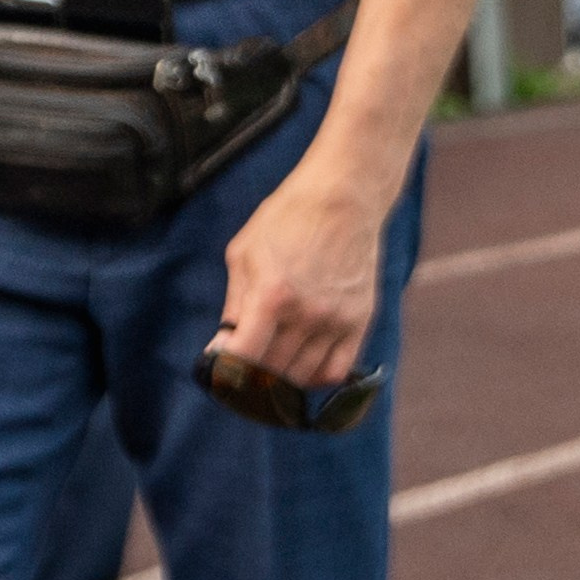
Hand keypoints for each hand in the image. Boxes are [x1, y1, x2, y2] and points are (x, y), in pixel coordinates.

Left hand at [211, 149, 384, 384]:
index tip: (220, 370)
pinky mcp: (360, 321)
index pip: (245, 357)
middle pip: (272, 373)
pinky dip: (315, 378)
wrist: (344, 198)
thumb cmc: (287, 219)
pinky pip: (337, 370)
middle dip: (249, 378)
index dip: (226, 371)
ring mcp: (336, 320)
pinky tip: (300, 368)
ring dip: (279, 381)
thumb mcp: (244, 253)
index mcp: (273, 295)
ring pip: (302, 377)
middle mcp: (307, 314)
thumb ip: (234, 303)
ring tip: (266, 370)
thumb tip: (222, 346)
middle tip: (240, 372)